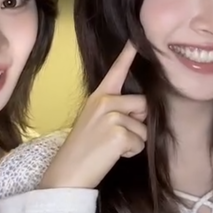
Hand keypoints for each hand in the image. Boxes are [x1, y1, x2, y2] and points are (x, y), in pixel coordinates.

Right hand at [39, 42, 146, 189]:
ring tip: (110, 148)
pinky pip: (141, 142)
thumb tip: (140, 109)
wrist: (67, 173)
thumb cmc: (82, 150)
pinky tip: (112, 155)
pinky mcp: (119, 133)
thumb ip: (114, 109)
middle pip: (143, 105)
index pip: (117, 71)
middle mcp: (105, 101)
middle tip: (114, 137)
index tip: (137, 38)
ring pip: (144, 127)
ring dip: (134, 141)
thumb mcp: (94, 121)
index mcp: (98, 96)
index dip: (129, 54)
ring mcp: (112, 116)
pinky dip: (131, 152)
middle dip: (138, 122)